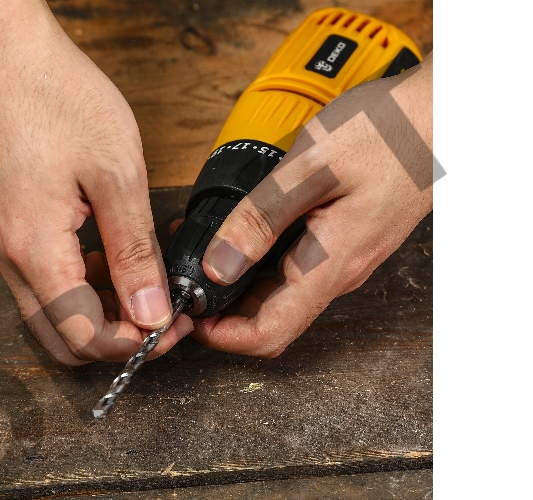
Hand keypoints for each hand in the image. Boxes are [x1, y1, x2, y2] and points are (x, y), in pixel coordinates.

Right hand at [0, 0, 191, 364]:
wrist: (7, 56)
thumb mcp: (117, 176)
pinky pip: (48, 282)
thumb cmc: (58, 100)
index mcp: (37, 250)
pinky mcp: (13, 230)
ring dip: (102, 312)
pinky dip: (85, 287)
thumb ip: (134, 252)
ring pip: (54, 313)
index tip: (173, 325)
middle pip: (63, 338)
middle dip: (117, 338)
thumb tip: (151, 312)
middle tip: (162, 314)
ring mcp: (8, 245)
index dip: (134, 343)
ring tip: (146, 283)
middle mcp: (13, 258)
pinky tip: (116, 259)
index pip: (84, 336)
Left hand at [192, 54, 433, 356]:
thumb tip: (217, 266)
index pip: (269, 335)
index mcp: (328, 265)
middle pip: (269, 317)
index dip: (222, 336)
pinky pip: (294, 264)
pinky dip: (257, 255)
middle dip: (220, 305)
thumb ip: (261, 219)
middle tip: (184, 272)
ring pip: (279, 291)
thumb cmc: (388, 134)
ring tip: (202, 242)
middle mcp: (336, 271)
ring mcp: (341, 256)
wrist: (440, 115)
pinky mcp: (342, 238)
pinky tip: (238, 226)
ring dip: (236, 278)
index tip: (191, 315)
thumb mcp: (312, 169)